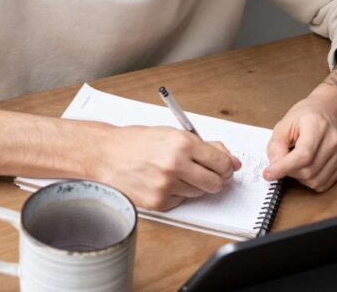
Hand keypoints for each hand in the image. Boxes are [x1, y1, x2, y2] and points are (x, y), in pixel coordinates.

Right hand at [96, 125, 240, 210]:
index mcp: (182, 144)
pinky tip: (164, 181)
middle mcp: (175, 165)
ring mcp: (166, 186)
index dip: (227, 166)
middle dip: (216, 179)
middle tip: (210, 174)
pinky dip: (178, 193)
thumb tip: (230, 159)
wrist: (106, 154)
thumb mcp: (173, 134)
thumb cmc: (137, 141)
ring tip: (178, 173)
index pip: (221, 162)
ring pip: (199, 193)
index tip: (226, 167)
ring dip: (195, 185)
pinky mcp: (158, 202)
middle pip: (215, 183)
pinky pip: (181, 201)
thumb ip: (204, 146)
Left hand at [263, 84, 336, 191]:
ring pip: (314, 181)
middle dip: (289, 171)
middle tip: (282, 160)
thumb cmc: (308, 114)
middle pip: (308, 170)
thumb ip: (276, 145)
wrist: (331, 110)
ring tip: (295, 161)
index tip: (268, 173)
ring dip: (299, 177)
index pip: (303, 155)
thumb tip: (274, 165)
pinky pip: (322, 183)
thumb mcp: (285, 123)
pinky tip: (305, 167)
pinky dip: (309, 180)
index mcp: (317, 126)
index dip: (284, 167)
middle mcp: (332, 142)